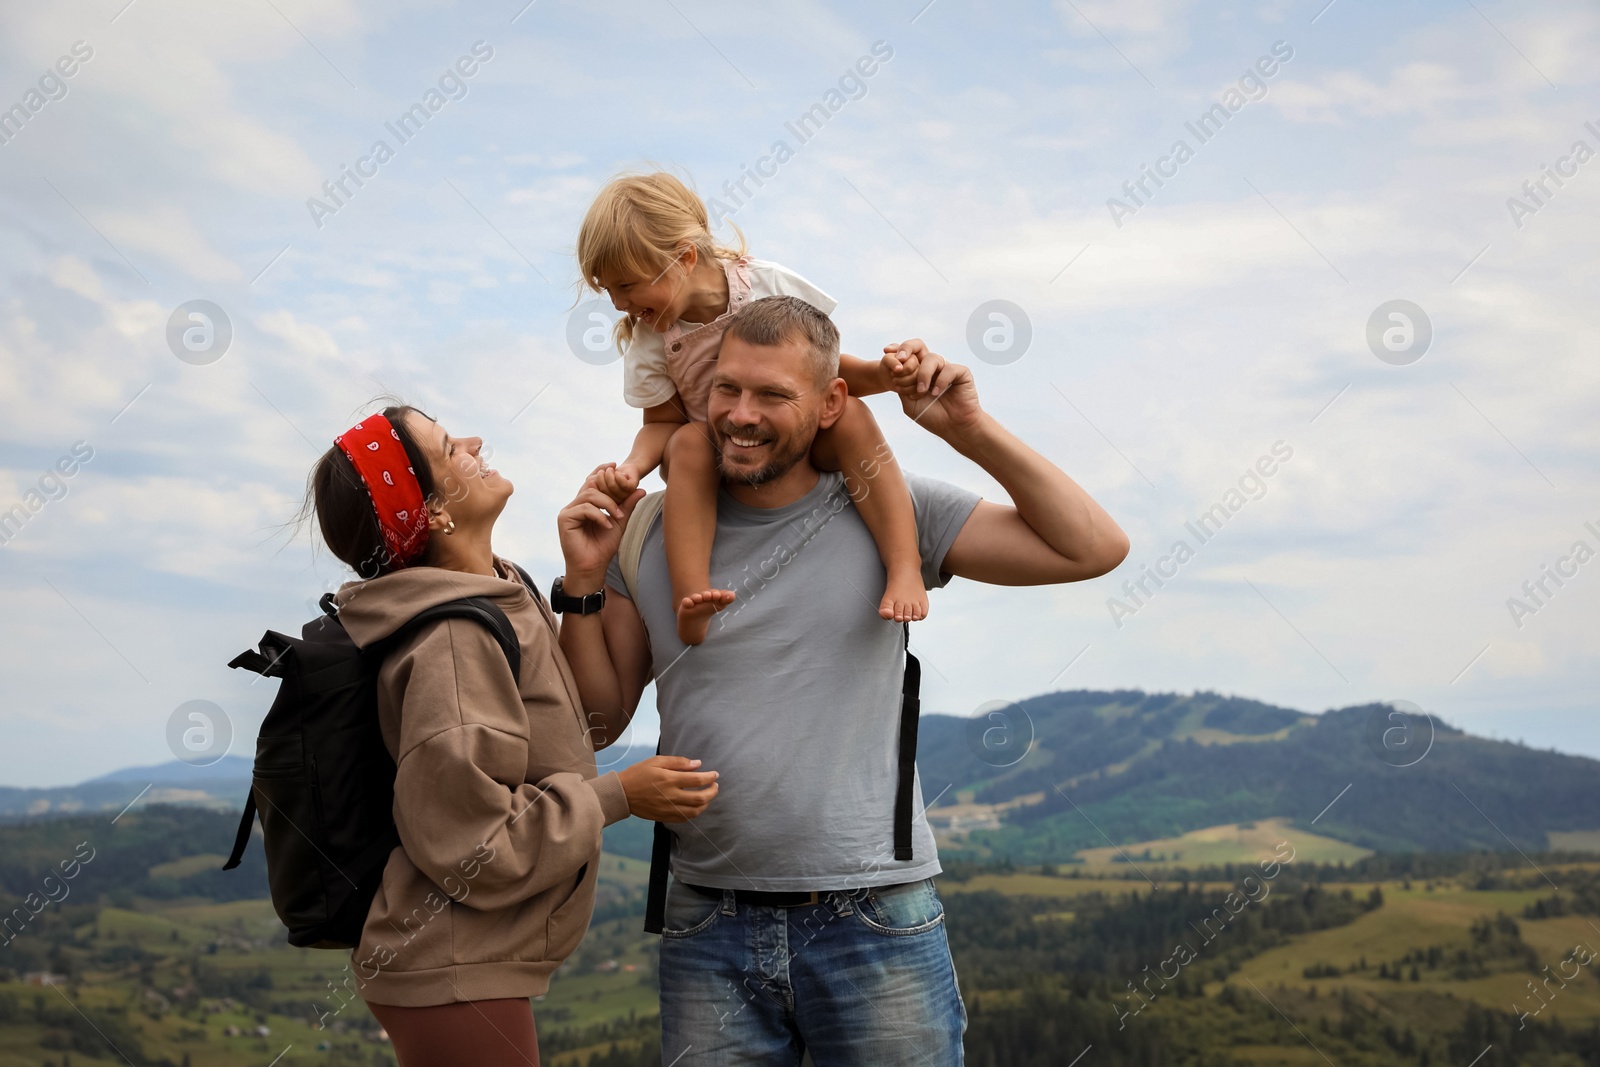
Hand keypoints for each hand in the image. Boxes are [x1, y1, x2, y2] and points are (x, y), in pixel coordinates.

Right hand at [557, 468, 644, 588]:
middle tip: (622, 499)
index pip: (592, 481)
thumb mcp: (619, 522)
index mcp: (586, 504)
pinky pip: (584, 508)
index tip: (616, 465)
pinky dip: (598, 515)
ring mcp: (568, 511)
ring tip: (617, 516)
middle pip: (591, 484)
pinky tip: (607, 525)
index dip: (601, 470)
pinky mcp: (564, 519)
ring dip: (607, 503)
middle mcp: (575, 505)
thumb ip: (627, 506)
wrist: (593, 567)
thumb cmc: (604, 547)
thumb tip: (641, 489)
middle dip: (609, 489)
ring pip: (589, 494)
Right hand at [617, 755, 719, 821]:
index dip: (710, 777)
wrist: (621, 793)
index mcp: (669, 779)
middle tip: (715, 786)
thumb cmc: (638, 774)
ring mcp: (668, 809)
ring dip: (706, 804)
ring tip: (708, 796)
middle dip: (712, 792)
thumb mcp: (656, 761)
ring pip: (695, 811)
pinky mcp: (664, 817)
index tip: (715, 774)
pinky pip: (685, 818)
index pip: (697, 779)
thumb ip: (678, 762)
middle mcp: (671, 796)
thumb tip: (698, 764)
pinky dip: (694, 813)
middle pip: (700, 798)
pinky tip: (695, 806)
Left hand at [883, 339, 981, 437]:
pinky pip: (948, 369)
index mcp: (919, 372)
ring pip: (932, 358)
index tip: (885, 352)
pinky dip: (940, 381)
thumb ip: (902, 387)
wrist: (953, 428)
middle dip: (906, 348)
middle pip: (919, 346)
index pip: (908, 354)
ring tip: (921, 391)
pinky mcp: (961, 373)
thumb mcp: (909, 403)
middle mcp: (932, 367)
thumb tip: (895, 370)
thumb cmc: (932, 417)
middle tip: (900, 359)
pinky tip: (935, 393)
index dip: (897, 349)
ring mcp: (946, 368)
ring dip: (922, 374)